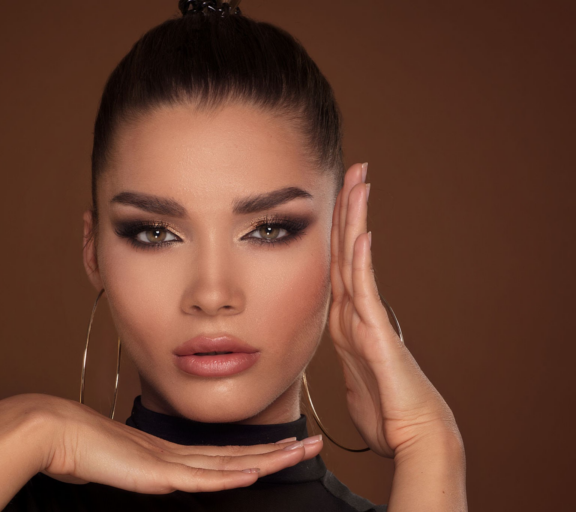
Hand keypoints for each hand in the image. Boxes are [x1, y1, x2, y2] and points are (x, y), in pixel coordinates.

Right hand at [30, 395, 322, 493]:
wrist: (56, 430)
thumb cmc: (81, 448)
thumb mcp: (119, 463)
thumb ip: (138, 468)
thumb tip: (143, 470)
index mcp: (172, 454)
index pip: (226, 456)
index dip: (259, 452)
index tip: (285, 446)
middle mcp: (178, 454)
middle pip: (238, 455)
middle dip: (278, 450)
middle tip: (314, 442)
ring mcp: (169, 461)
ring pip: (230, 463)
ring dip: (268, 459)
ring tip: (300, 450)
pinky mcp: (156, 471)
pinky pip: (201, 477)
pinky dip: (230, 476)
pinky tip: (254, 473)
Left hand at [328, 162, 460, 457]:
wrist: (412, 436)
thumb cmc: (384, 412)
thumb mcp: (352, 375)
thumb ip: (345, 354)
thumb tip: (339, 347)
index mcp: (345, 319)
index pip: (335, 262)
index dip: (335, 227)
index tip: (333, 194)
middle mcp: (355, 313)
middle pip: (347, 250)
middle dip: (348, 207)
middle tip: (354, 167)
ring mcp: (367, 321)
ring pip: (354, 261)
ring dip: (355, 220)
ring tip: (360, 180)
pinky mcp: (377, 336)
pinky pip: (364, 294)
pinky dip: (361, 263)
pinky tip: (360, 233)